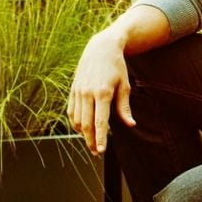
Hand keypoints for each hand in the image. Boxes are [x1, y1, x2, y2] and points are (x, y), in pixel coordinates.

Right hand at [68, 32, 134, 155]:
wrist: (100, 48)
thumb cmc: (116, 67)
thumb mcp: (124, 85)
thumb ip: (124, 107)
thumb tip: (130, 124)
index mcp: (102, 92)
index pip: (99, 121)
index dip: (100, 138)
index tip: (102, 150)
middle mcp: (87, 93)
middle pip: (86, 124)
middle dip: (91, 141)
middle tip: (97, 152)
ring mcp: (78, 91)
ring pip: (77, 120)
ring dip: (83, 134)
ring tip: (92, 142)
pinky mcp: (73, 90)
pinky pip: (71, 112)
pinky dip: (75, 123)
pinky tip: (82, 129)